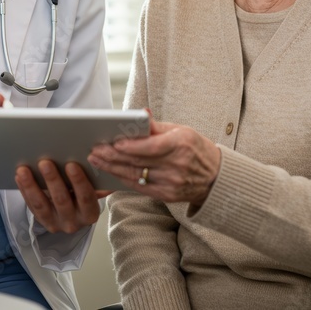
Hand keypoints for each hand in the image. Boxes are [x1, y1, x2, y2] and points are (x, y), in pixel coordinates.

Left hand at [15, 160, 109, 233]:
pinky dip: (24, 190)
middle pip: (62, 200)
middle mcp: (73, 222)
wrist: (74, 215)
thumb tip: (94, 159)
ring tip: (24, 170)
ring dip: (32, 186)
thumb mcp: (93, 190)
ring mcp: (55, 223)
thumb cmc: (84, 195)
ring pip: (42, 205)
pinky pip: (31, 206)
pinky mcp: (41, 221)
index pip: (86, 197)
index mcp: (90, 213)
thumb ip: (95, 180)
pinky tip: (19, 177)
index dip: (79, 182)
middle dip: (52, 180)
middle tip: (45, 162)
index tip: (71, 165)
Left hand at [88, 118, 220, 206]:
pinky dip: (124, 179)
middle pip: (139, 161)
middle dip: (113, 156)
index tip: (114, 143)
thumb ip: (157, 127)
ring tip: (97, 161)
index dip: (131, 146)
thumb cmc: (196, 149)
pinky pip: (141, 188)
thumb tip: (141, 114)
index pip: (152, 147)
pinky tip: (111, 172)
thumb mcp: (182, 131)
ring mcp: (172, 183)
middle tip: (95, 150)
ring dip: (113, 168)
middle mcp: (176, 165)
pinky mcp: (167, 196)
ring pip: (136, 176)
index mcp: (181, 144)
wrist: (215, 177)